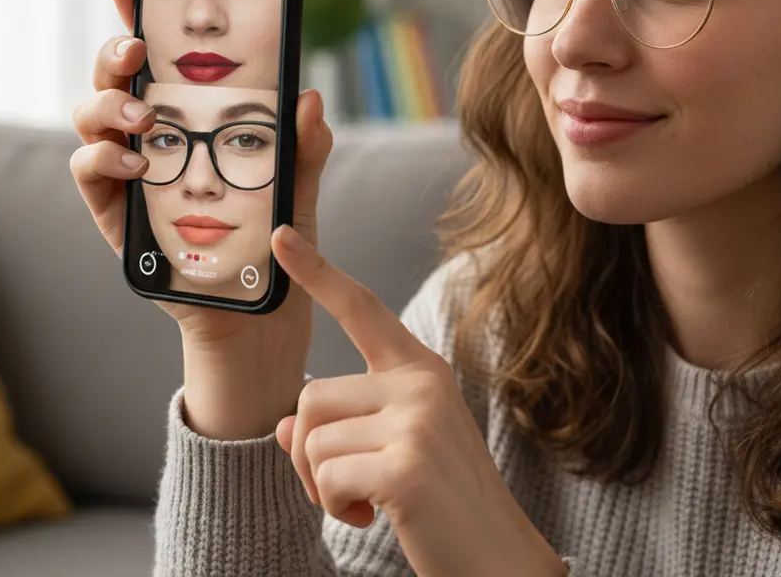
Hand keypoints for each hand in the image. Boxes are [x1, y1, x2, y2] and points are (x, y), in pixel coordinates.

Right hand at [70, 0, 333, 438]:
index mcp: (194, 121)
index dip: (141, 17)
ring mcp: (129, 176)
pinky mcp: (116, 216)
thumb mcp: (298, 187)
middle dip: (115, 51)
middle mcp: (154, 140)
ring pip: (92, 119)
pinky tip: (133, 161)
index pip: (162, 61)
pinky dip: (101, 159)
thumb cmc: (274, 241)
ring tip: (142, 113)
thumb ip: (304, 146)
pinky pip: (89, 174)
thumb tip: (311, 98)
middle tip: (135, 47)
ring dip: (108, 103)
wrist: (259, 314)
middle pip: (116, 78)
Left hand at [271, 227, 565, 576]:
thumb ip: (341, 427)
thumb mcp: (391, 450)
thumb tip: (284, 427)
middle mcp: (421, 382)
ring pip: (311, 440)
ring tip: (368, 501)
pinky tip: (377, 515)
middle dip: (309, 455)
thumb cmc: (443, 503)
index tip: (282, 236)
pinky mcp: (406, 463)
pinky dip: (338, 506)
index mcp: (420, 370)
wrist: (498, 560)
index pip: (361, 308)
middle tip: (347, 488)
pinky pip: (326, 475)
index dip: (318, 272)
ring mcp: (417, 419)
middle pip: (312, 396)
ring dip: (323, 486)